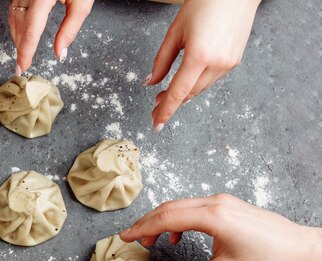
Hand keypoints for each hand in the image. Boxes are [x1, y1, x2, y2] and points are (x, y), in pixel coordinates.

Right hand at [9, 0, 93, 74]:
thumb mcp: (82, 3)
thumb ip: (70, 30)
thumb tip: (59, 53)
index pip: (31, 30)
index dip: (25, 51)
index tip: (22, 67)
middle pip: (21, 24)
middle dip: (21, 46)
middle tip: (22, 65)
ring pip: (15, 15)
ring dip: (18, 35)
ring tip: (22, 51)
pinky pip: (15, 6)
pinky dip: (17, 21)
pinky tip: (21, 31)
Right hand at [120, 194, 321, 260]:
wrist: (301, 248)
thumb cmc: (268, 260)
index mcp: (213, 217)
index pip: (166, 218)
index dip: (141, 228)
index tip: (124, 238)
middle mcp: (215, 203)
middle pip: (169, 208)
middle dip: (146, 222)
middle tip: (129, 237)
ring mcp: (222, 201)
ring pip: (180, 205)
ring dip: (161, 220)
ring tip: (151, 240)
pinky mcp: (227, 204)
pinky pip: (194, 207)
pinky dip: (178, 219)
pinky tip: (178, 237)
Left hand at [146, 0, 260, 131]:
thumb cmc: (205, 4)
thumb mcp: (176, 31)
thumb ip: (162, 60)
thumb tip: (150, 82)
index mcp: (199, 55)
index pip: (178, 92)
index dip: (166, 110)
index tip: (157, 124)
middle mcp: (217, 63)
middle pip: (189, 93)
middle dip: (171, 103)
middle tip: (155, 108)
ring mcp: (228, 63)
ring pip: (200, 88)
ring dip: (184, 94)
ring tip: (166, 96)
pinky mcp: (234, 61)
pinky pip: (211, 79)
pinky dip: (197, 84)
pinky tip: (187, 82)